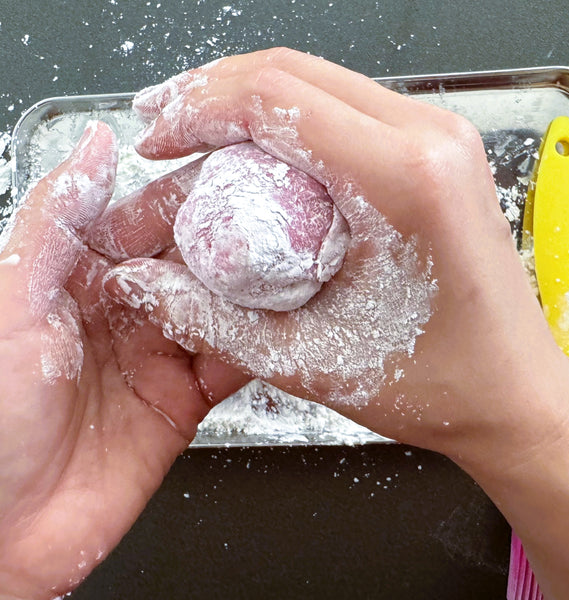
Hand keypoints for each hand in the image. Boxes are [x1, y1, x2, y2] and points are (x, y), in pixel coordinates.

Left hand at [0, 123, 242, 598]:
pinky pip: (232, 366)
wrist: (1, 531)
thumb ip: (58, 220)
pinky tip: (283, 329)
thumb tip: (96, 145)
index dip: (192, 197)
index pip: (150, 220)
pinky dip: (259, 349)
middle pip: (195, 265)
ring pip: (221, 311)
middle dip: (236, 243)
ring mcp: (159, 355)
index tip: (236, 172)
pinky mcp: (184, 400)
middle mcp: (127, 311)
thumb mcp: (14, 299)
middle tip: (283, 218)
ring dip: (256, 294)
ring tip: (295, 267)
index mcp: (85, 277)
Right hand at [104, 47, 568, 466]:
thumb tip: (149, 284)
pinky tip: (261, 159)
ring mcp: (439, 140)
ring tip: (203, 143)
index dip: (197, 110)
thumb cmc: (440, 383)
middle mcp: (431, 141)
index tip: (159, 140)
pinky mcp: (436, 155)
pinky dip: (292, 126)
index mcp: (405, 180)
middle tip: (166, 129)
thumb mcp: (307, 360)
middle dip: (212, 95)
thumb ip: (211, 317)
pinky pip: (348, 112)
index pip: (273, 99)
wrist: (510, 393)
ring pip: (320, 83)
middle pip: (293, 73)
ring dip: (250, 107)